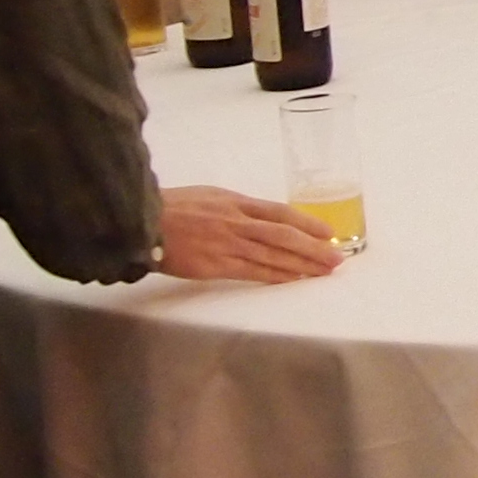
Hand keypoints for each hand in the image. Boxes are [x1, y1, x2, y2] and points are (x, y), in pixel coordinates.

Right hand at [156, 187, 342, 281]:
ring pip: (274, 256)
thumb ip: (234, 207)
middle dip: (314, 248)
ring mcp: (228, 244)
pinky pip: (253, 272)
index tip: (329, 232)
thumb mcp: (208, 196)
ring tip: (324, 272)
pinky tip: (293, 281)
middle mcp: (237, 221)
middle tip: (338, 258)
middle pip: (284, 235)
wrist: (140, 221)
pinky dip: (276, 277)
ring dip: (302, 266)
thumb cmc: (170, 207)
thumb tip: (258, 217)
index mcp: (236, 201)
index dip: (308, 223)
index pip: (280, 212)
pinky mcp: (216, 265)